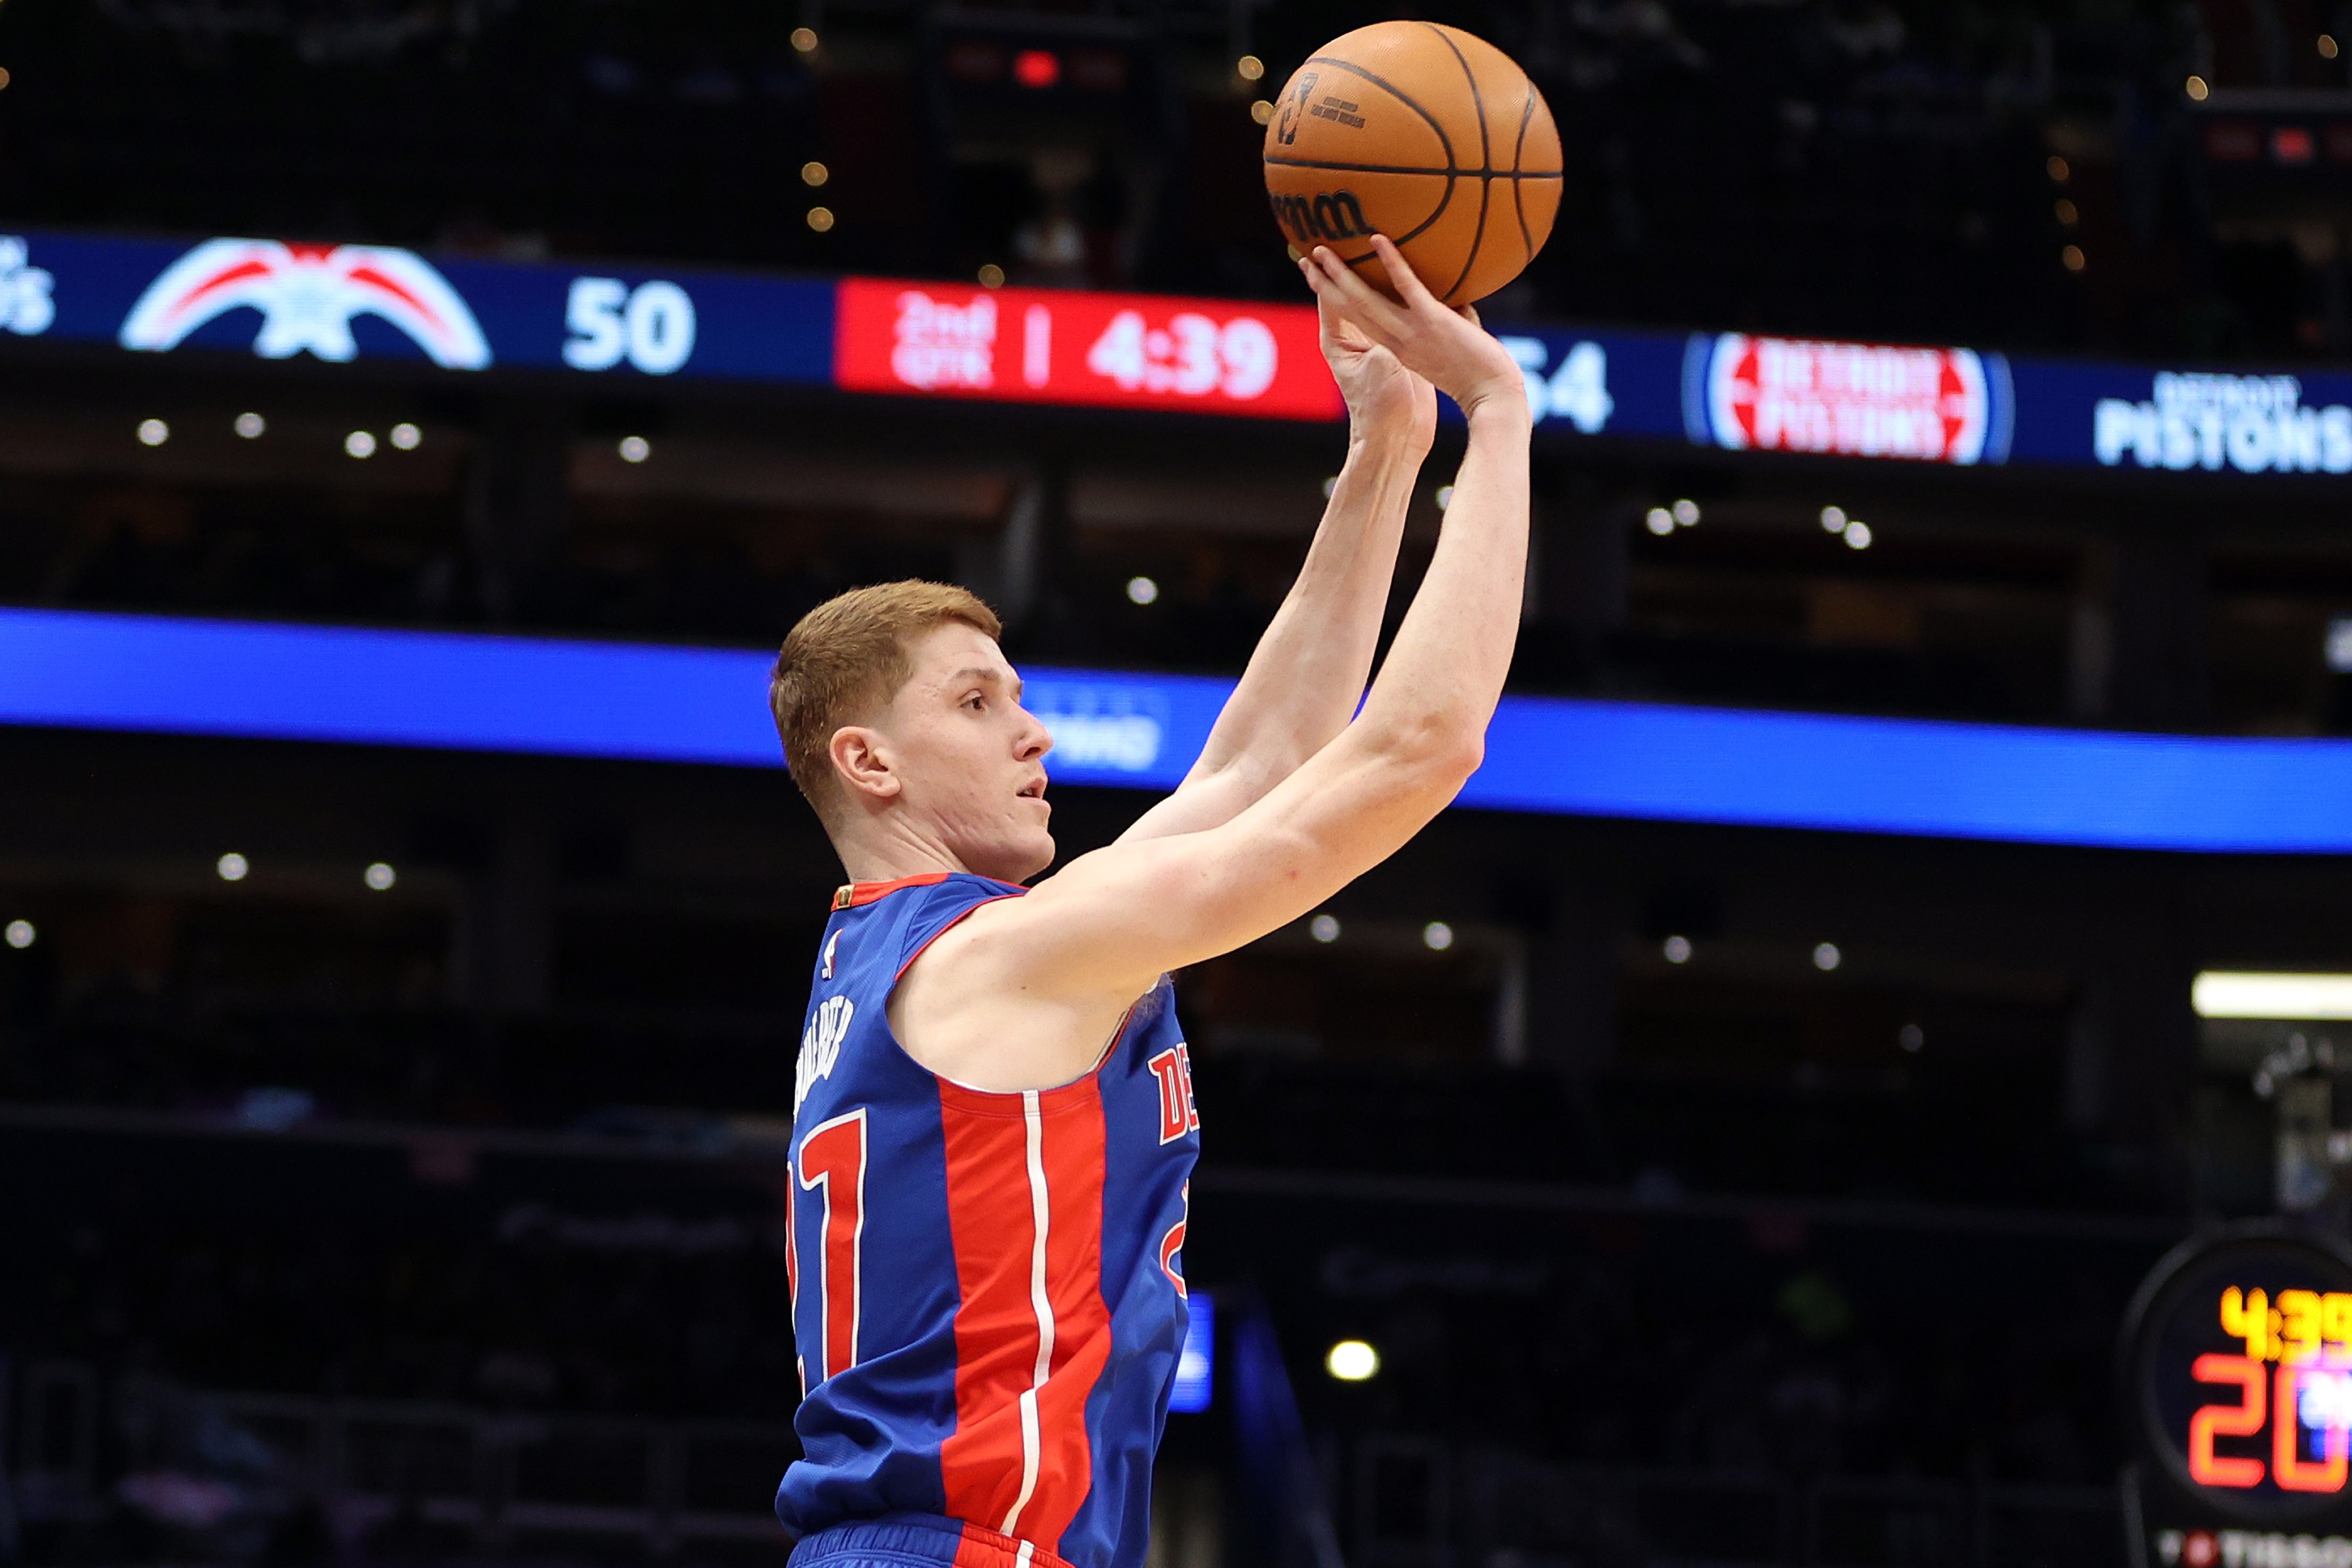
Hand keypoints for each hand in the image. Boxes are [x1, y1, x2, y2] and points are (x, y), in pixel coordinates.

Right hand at [1298, 237, 1527, 422]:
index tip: (1318, 283)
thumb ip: (1448, 319)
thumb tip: (1459, 299)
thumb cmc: (1479, 375)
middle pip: (1350, 310)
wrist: (1492, 395)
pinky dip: (1391, 262)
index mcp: (1396, 348)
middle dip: (1325, 285)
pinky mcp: (1432, 321)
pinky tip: (1377, 239)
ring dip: (1341, 272)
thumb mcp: (1453, 345)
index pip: (1358, 322)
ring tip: (1322, 249)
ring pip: (1365, 299)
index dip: (1335, 302)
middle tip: (1306, 260)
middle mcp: (1396, 341)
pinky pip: (1407, 287)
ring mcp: (1412, 331)